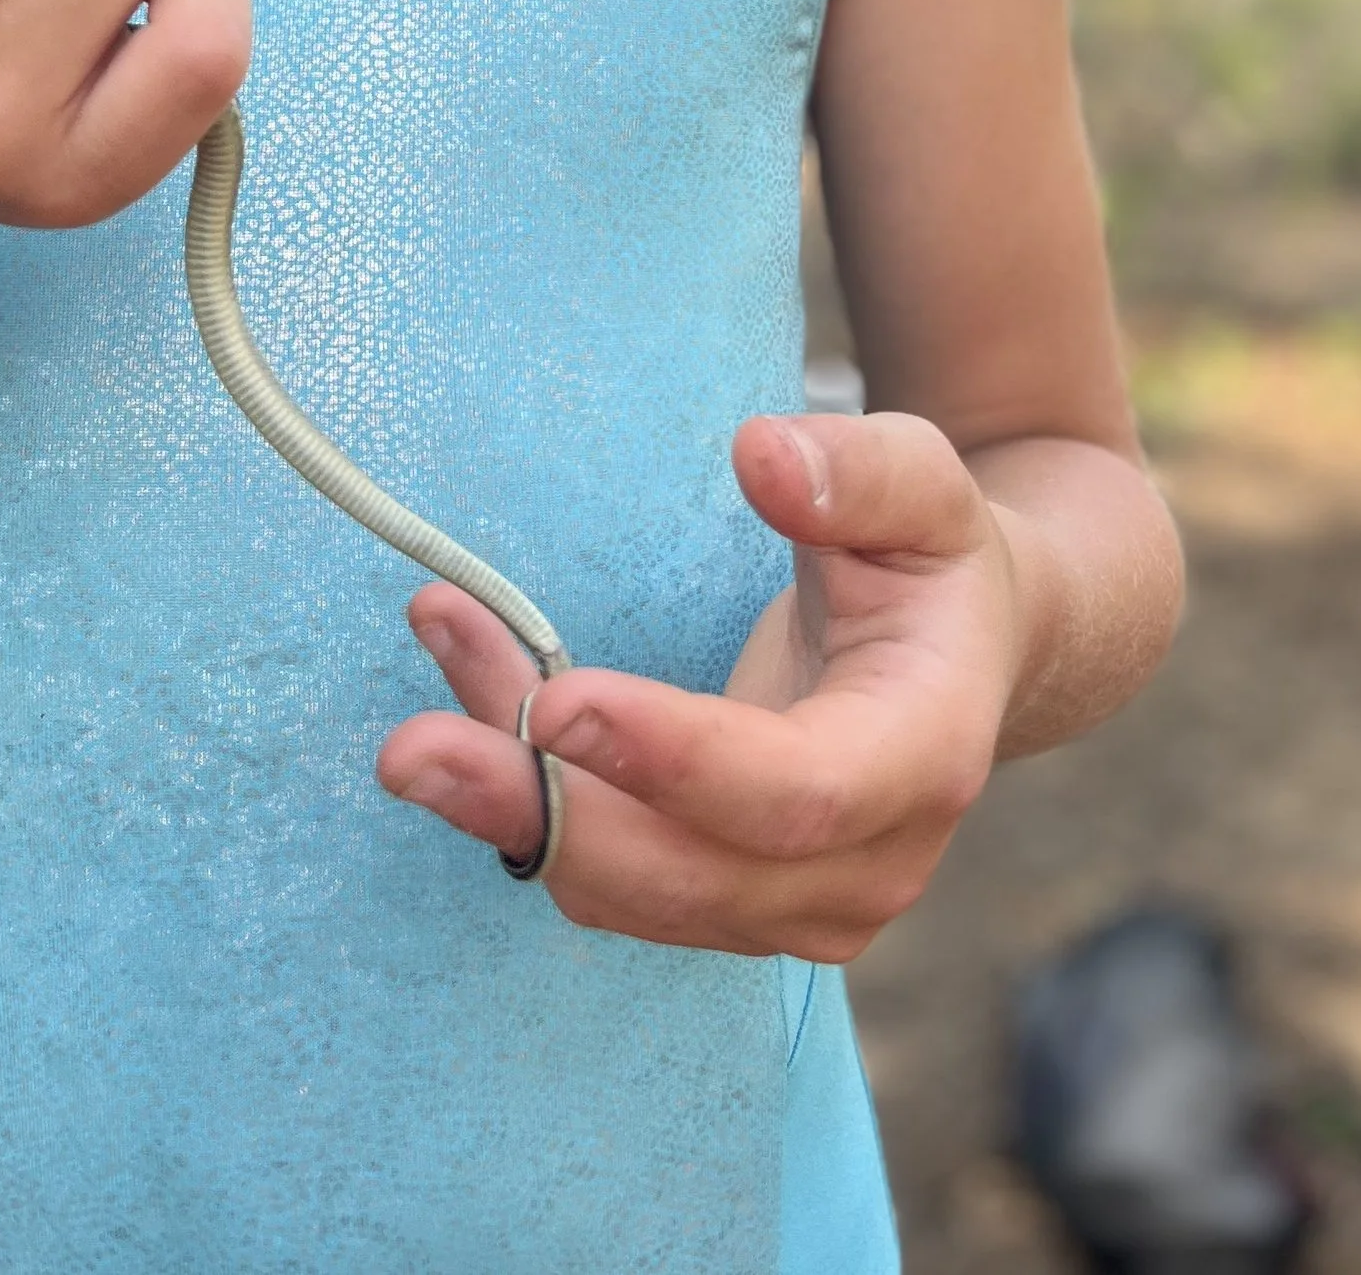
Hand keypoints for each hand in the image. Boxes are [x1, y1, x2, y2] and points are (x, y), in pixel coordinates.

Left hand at [376, 412, 1017, 960]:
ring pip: (622, 882)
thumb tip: (762, 455)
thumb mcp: (925, 486)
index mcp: (926, 757)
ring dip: (507, 790)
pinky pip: (602, 869)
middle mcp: (864, 864)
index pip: (797, 792)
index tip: (557, 700)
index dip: (674, 761)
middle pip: (687, 874)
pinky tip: (468, 681)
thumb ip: (858, 472)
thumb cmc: (929, 559)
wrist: (952, 655)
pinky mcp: (722, 903)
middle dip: (541, 812)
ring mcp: (791, 906)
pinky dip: (521, 794)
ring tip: (440, 641)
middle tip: (408, 748)